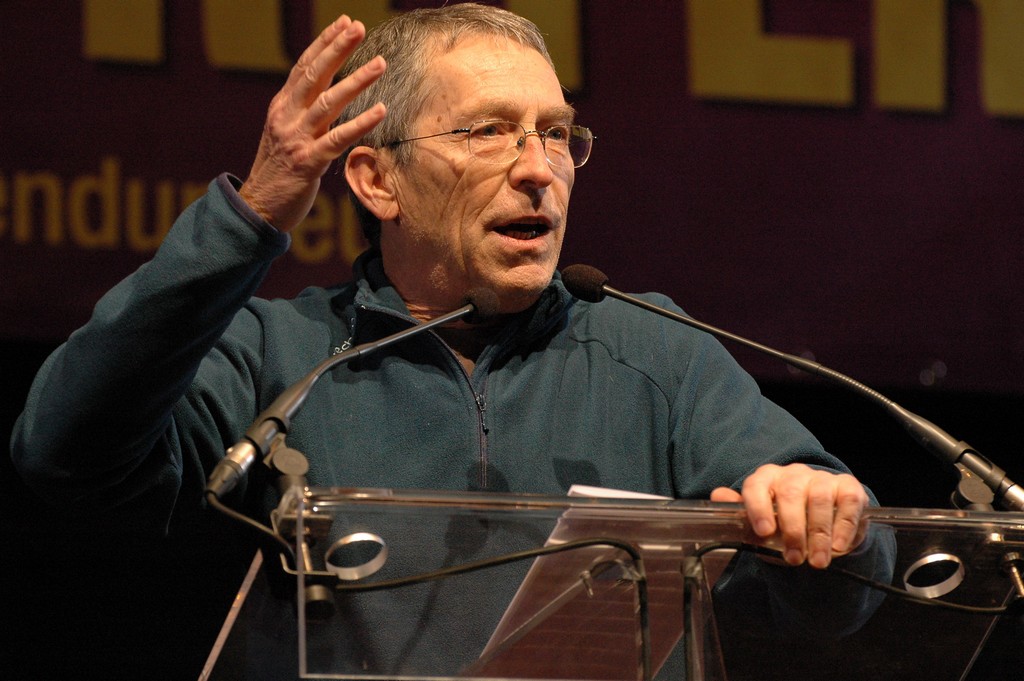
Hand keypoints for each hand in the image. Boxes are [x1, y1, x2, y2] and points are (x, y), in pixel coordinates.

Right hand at [240, 16, 387, 231]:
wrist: (257, 206)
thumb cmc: (278, 171)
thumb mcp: (284, 134)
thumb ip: (300, 112)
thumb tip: (322, 92)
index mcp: (281, 107)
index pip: (303, 67)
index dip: (324, 43)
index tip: (344, 23)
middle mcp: (287, 117)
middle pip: (314, 75)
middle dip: (337, 48)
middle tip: (359, 27)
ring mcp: (296, 139)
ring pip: (328, 102)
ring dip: (356, 81)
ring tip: (380, 63)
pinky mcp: (307, 163)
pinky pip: (337, 139)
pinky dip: (360, 123)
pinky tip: (381, 110)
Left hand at [710, 463, 868, 568]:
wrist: (822, 525)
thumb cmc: (786, 523)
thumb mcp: (763, 523)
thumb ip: (741, 513)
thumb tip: (717, 495)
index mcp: (767, 479)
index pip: (756, 485)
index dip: (758, 507)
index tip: (764, 532)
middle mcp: (794, 474)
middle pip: (790, 494)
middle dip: (792, 530)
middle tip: (794, 559)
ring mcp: (822, 478)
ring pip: (819, 500)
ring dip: (818, 535)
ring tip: (817, 561)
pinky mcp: (848, 487)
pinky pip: (847, 504)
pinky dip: (843, 527)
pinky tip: (838, 547)